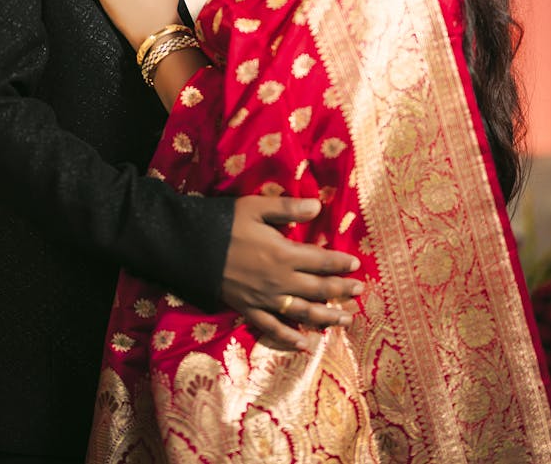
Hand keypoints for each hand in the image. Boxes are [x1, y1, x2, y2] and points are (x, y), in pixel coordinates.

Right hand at [222, 196, 362, 349]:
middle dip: (341, 290)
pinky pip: (273, 328)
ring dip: (327, 317)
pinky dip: (289, 338)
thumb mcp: (256, 207)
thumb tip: (318, 206)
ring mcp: (265, 299)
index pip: (321, 261)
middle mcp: (280, 281)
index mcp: (284, 254)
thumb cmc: (225, 223)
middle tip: (359, 292)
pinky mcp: (249, 309)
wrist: (191, 247)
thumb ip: (288, 208)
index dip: (340, 263)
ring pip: (303, 312)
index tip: (356, 264)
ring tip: (345, 319)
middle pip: (318, 289)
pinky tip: (304, 345)